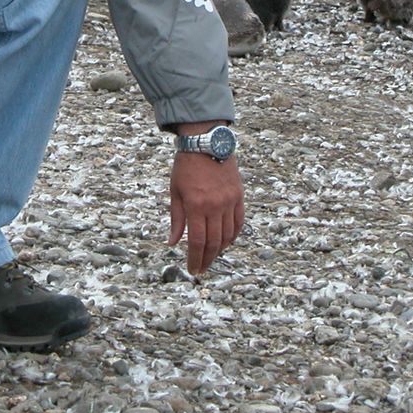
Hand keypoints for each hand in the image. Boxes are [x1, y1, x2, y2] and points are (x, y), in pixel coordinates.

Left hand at [169, 152, 243, 275]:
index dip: (195, 259)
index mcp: (196, 206)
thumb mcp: (175, 192)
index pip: (198, 241)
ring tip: (211, 257)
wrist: (206, 143)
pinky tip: (226, 241)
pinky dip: (233, 235)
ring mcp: (229, 201)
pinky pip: (238, 222)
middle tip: (201, 268)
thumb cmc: (186, 166)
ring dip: (220, 250)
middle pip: (214, 242)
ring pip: (228, 235)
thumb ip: (176, 219)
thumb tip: (173, 243)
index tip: (193, 269)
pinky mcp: (238, 196)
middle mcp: (215, 206)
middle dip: (207, 259)